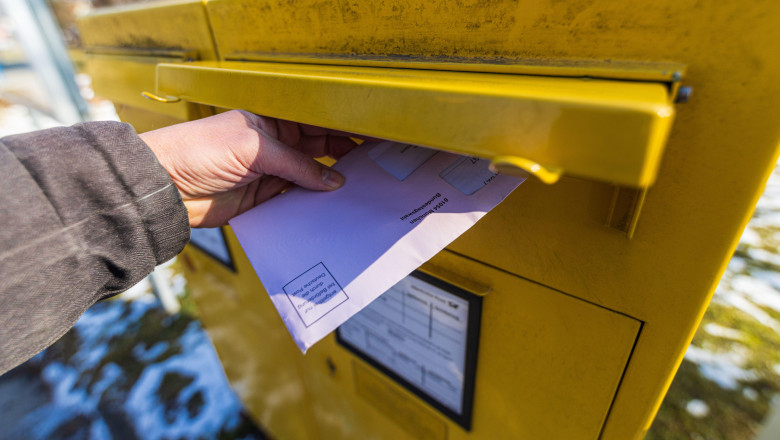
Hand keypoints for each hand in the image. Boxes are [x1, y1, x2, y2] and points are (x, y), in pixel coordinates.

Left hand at [140, 110, 359, 227]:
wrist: (165, 186)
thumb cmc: (198, 151)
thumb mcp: (255, 149)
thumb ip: (297, 165)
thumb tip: (334, 179)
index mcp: (271, 123)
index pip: (315, 125)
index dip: (342, 131)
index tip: (369, 142)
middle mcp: (273, 148)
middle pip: (318, 153)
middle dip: (343, 160)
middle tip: (371, 169)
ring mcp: (268, 176)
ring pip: (309, 181)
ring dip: (327, 187)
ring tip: (356, 193)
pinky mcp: (262, 203)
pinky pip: (294, 205)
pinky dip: (310, 208)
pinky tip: (327, 210)